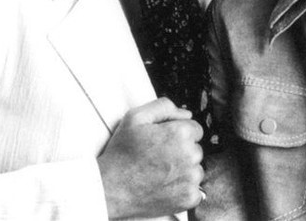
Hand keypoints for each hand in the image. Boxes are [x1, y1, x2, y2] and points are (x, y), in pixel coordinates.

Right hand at [98, 97, 204, 218]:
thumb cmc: (121, 154)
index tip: (163, 143)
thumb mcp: (135, 118)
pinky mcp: (189, 198)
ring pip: (195, 170)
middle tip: (158, 159)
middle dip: (181, 152)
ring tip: (159, 174)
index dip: (178, 135)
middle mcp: (190, 155)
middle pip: (196, 149)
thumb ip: (164, 107)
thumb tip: (186, 113)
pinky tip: (164, 187)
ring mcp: (191, 178)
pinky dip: (183, 190)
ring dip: (183, 171)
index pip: (194, 129)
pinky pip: (195, 191)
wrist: (109, 189)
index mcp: (181, 133)